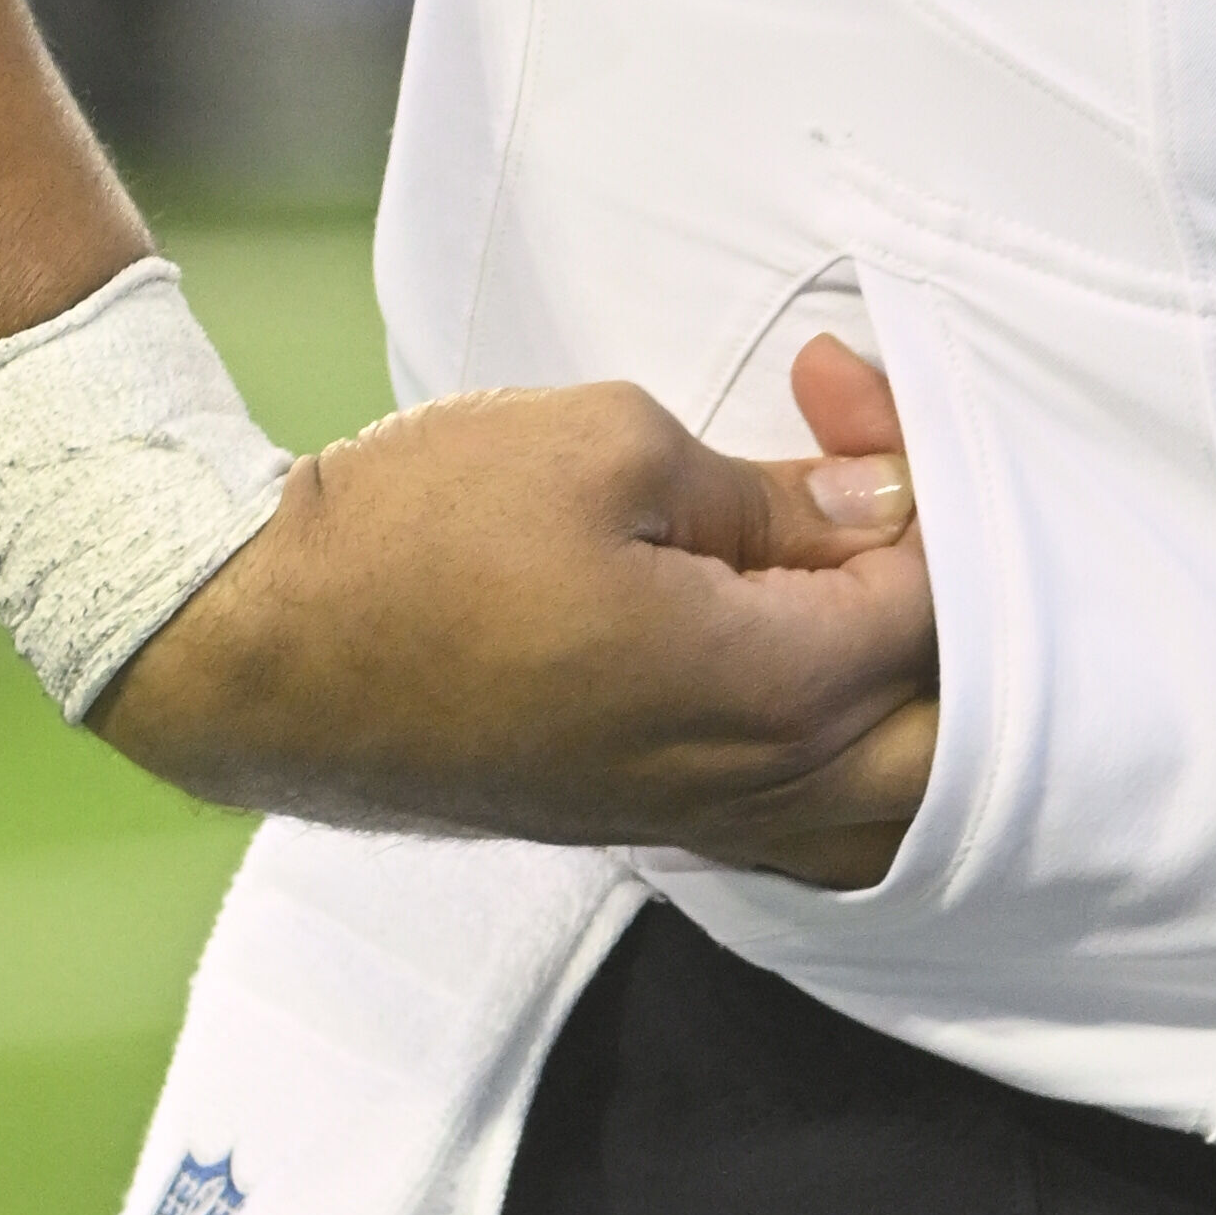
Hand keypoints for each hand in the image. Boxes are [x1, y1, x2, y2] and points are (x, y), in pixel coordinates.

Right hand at [97, 339, 937, 876]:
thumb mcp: (612, 448)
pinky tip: (813, 643)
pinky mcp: (653, 818)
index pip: (943, 601)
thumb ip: (773, 492)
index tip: (840, 395)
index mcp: (766, 693)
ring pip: (895, 792)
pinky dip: (853, 737)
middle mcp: (755, 785)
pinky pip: (815, 813)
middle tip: (876, 481)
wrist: (259, 646)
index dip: (917, 477)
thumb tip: (876, 509)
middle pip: (956, 727)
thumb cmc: (417, 538)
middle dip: (956, 591)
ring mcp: (703, 819)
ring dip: (913, 679)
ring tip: (856, 557)